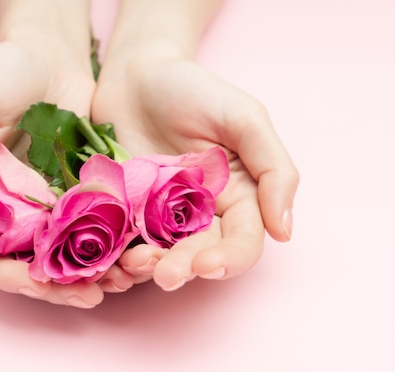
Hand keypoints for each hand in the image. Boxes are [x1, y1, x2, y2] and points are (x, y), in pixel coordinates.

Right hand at [0, 4, 105, 307]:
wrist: (52, 53)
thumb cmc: (0, 74)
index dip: (7, 276)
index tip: (36, 283)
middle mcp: (9, 211)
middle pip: (28, 265)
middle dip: (57, 286)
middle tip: (90, 294)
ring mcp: (47, 207)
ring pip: (65, 257)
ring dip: (89, 275)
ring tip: (118, 282)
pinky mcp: (80, 196)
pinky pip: (95, 231)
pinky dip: (110, 248)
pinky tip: (130, 256)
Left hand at [92, 44, 298, 290]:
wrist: (136, 73)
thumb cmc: (195, 89)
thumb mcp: (244, 117)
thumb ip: (273, 169)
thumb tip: (285, 231)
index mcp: (237, 195)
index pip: (243, 240)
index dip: (230, 259)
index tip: (207, 266)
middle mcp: (201, 212)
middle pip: (199, 254)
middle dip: (184, 268)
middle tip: (166, 275)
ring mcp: (159, 213)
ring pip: (160, 253)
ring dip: (149, 267)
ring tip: (133, 266)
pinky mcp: (125, 209)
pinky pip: (123, 240)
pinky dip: (117, 254)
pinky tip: (109, 259)